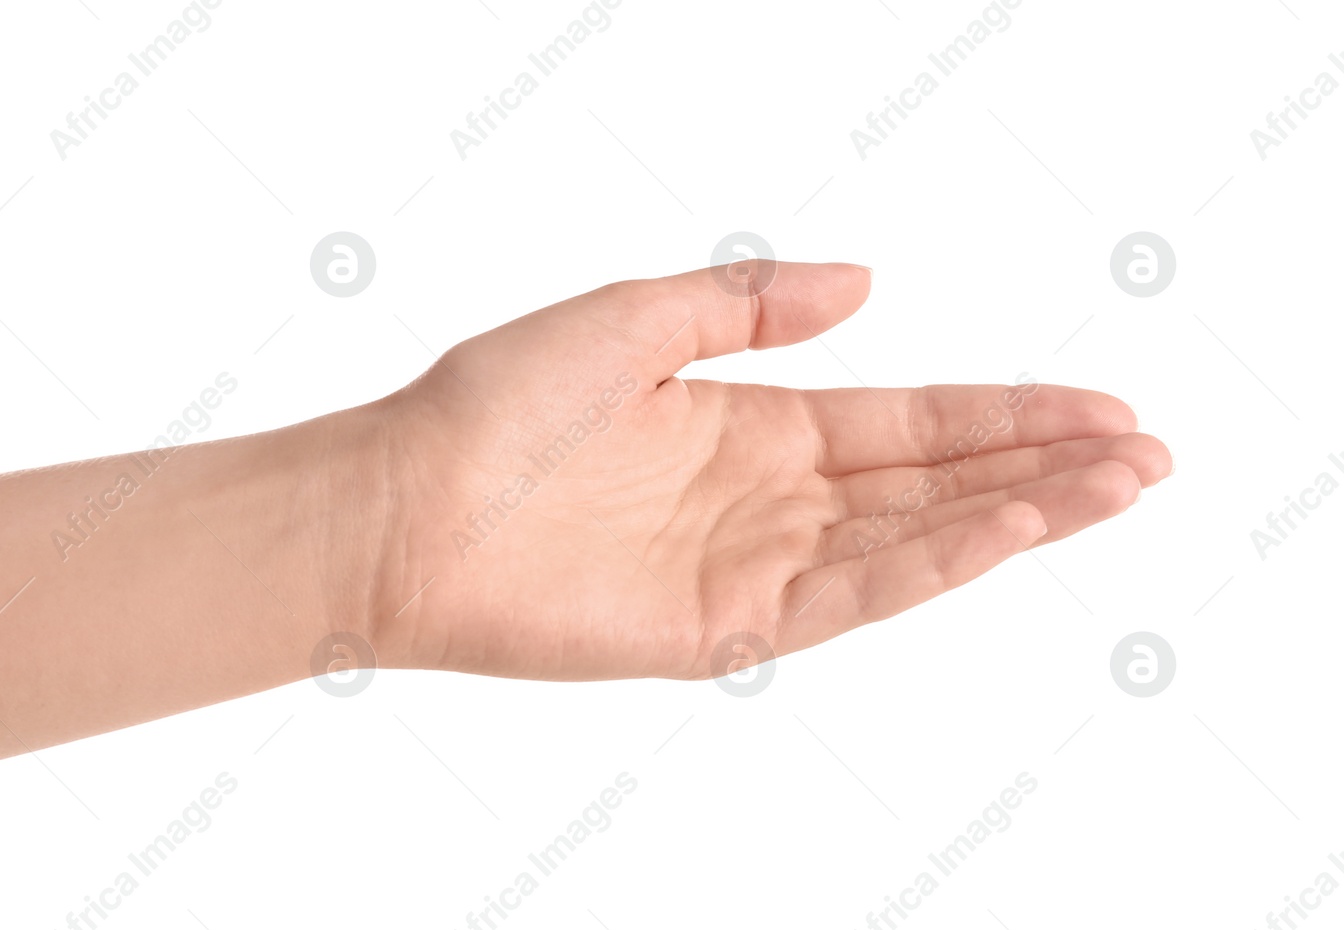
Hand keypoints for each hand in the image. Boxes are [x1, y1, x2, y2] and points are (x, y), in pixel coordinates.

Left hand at [366, 261, 1170, 680]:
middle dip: (1040, 467)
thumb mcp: (630, 318)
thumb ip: (748, 304)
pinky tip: (1008, 529)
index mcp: (749, 424)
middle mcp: (764, 498)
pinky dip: (932, 564)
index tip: (1099, 406)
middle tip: (1146, 451)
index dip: (1004, 414)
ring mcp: (749, 566)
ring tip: (1114, 486)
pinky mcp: (720, 629)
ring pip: (911, 542)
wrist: (402, 502)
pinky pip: (847, 594)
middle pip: (931, 484)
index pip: (905, 423)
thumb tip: (866, 283)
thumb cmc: (493, 408)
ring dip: (1016, 516)